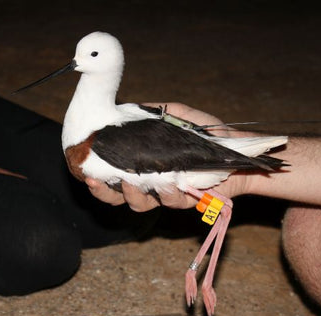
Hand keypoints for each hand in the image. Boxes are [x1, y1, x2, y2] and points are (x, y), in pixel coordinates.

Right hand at [86, 103, 250, 210]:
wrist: (234, 148)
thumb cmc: (203, 131)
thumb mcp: (172, 114)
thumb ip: (148, 113)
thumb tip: (122, 107)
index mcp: (140, 164)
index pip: (110, 175)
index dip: (95, 178)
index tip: (85, 172)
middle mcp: (148, 182)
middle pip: (117, 197)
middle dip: (104, 193)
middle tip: (96, 181)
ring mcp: (165, 193)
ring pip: (139, 204)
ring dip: (133, 194)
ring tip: (132, 181)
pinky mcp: (185, 200)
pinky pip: (171, 202)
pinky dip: (168, 193)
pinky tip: (170, 184)